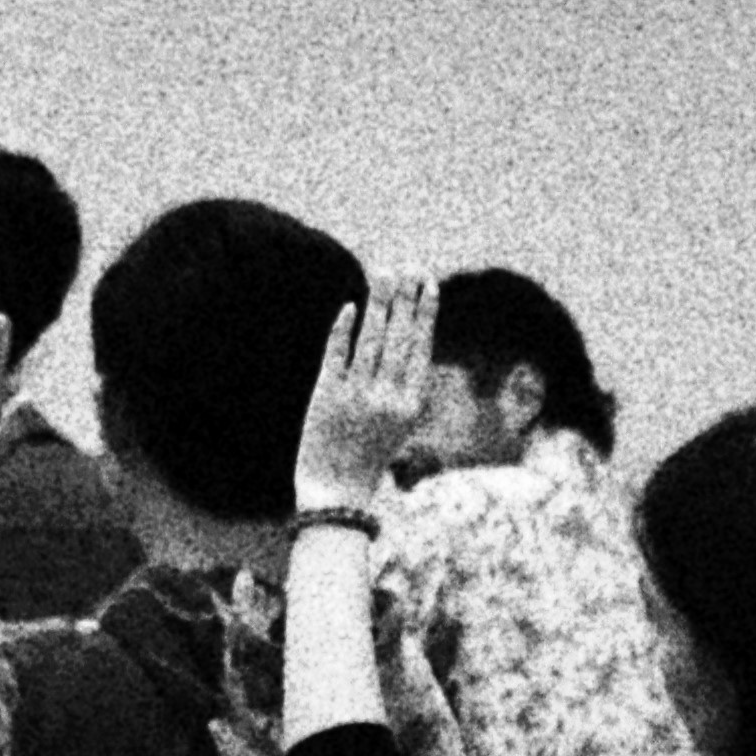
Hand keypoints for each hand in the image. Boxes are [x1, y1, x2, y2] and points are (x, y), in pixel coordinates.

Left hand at [294, 277, 438, 516]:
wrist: (337, 489)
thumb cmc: (367, 454)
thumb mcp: (399, 423)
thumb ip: (405, 387)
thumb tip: (409, 344)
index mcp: (412, 402)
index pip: (421, 346)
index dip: (426, 312)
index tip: (429, 283)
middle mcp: (389, 396)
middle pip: (399, 336)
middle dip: (404, 297)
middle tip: (406, 266)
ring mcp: (358, 395)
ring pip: (371, 340)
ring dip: (378, 304)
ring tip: (382, 274)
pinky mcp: (327, 395)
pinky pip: (337, 355)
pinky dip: (344, 329)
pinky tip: (351, 306)